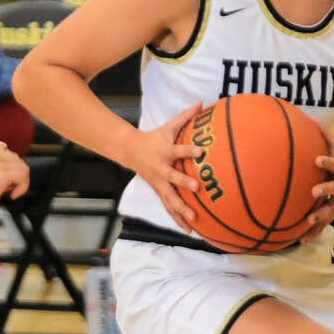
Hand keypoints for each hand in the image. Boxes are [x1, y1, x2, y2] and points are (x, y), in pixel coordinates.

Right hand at [0, 146, 28, 212]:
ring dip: (22, 182)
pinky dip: (23, 187)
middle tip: (14, 189)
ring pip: (24, 168)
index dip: (13, 171)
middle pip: (19, 161)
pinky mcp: (3, 173)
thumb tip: (8, 183)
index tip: (9, 184)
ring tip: (14, 193)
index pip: (10, 157)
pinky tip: (12, 195)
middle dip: (20, 176)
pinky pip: (24, 177)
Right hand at [126, 102, 206, 227]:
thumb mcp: (169, 127)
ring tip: (195, 221)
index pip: (179, 150)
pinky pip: (170, 208)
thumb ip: (186, 117)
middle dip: (184, 185)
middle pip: (173, 179)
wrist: (130, 151)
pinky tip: (190, 230)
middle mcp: (162, 170)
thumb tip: (202, 103)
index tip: (202, 151)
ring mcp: (159, 183)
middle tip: (198, 189)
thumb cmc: (154, 138)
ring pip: (170, 199)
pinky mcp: (159, 192)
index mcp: (165, 152)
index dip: (190, 150)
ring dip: (182, 211)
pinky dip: (179, 220)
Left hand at [304, 130, 333, 237]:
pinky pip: (324, 224)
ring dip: (319, 216)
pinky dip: (313, 231)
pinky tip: (300, 239)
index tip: (317, 160)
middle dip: (324, 190)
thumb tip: (309, 119)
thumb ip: (325, 137)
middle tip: (313, 192)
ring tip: (308, 220)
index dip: (326, 162)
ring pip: (330, 210)